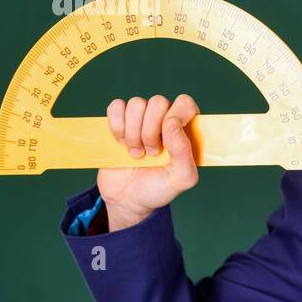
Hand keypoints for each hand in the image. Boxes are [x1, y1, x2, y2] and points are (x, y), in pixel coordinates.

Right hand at [96, 93, 200, 229]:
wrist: (128, 199)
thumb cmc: (159, 188)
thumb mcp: (181, 179)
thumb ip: (185, 153)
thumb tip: (171, 123)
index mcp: (184, 129)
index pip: (185, 103)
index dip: (175, 115)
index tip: (166, 139)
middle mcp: (164, 119)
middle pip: (158, 101)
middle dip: (150, 130)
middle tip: (151, 153)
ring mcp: (141, 119)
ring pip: (136, 103)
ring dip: (133, 132)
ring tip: (136, 153)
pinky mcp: (120, 122)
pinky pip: (116, 106)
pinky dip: (116, 125)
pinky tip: (121, 143)